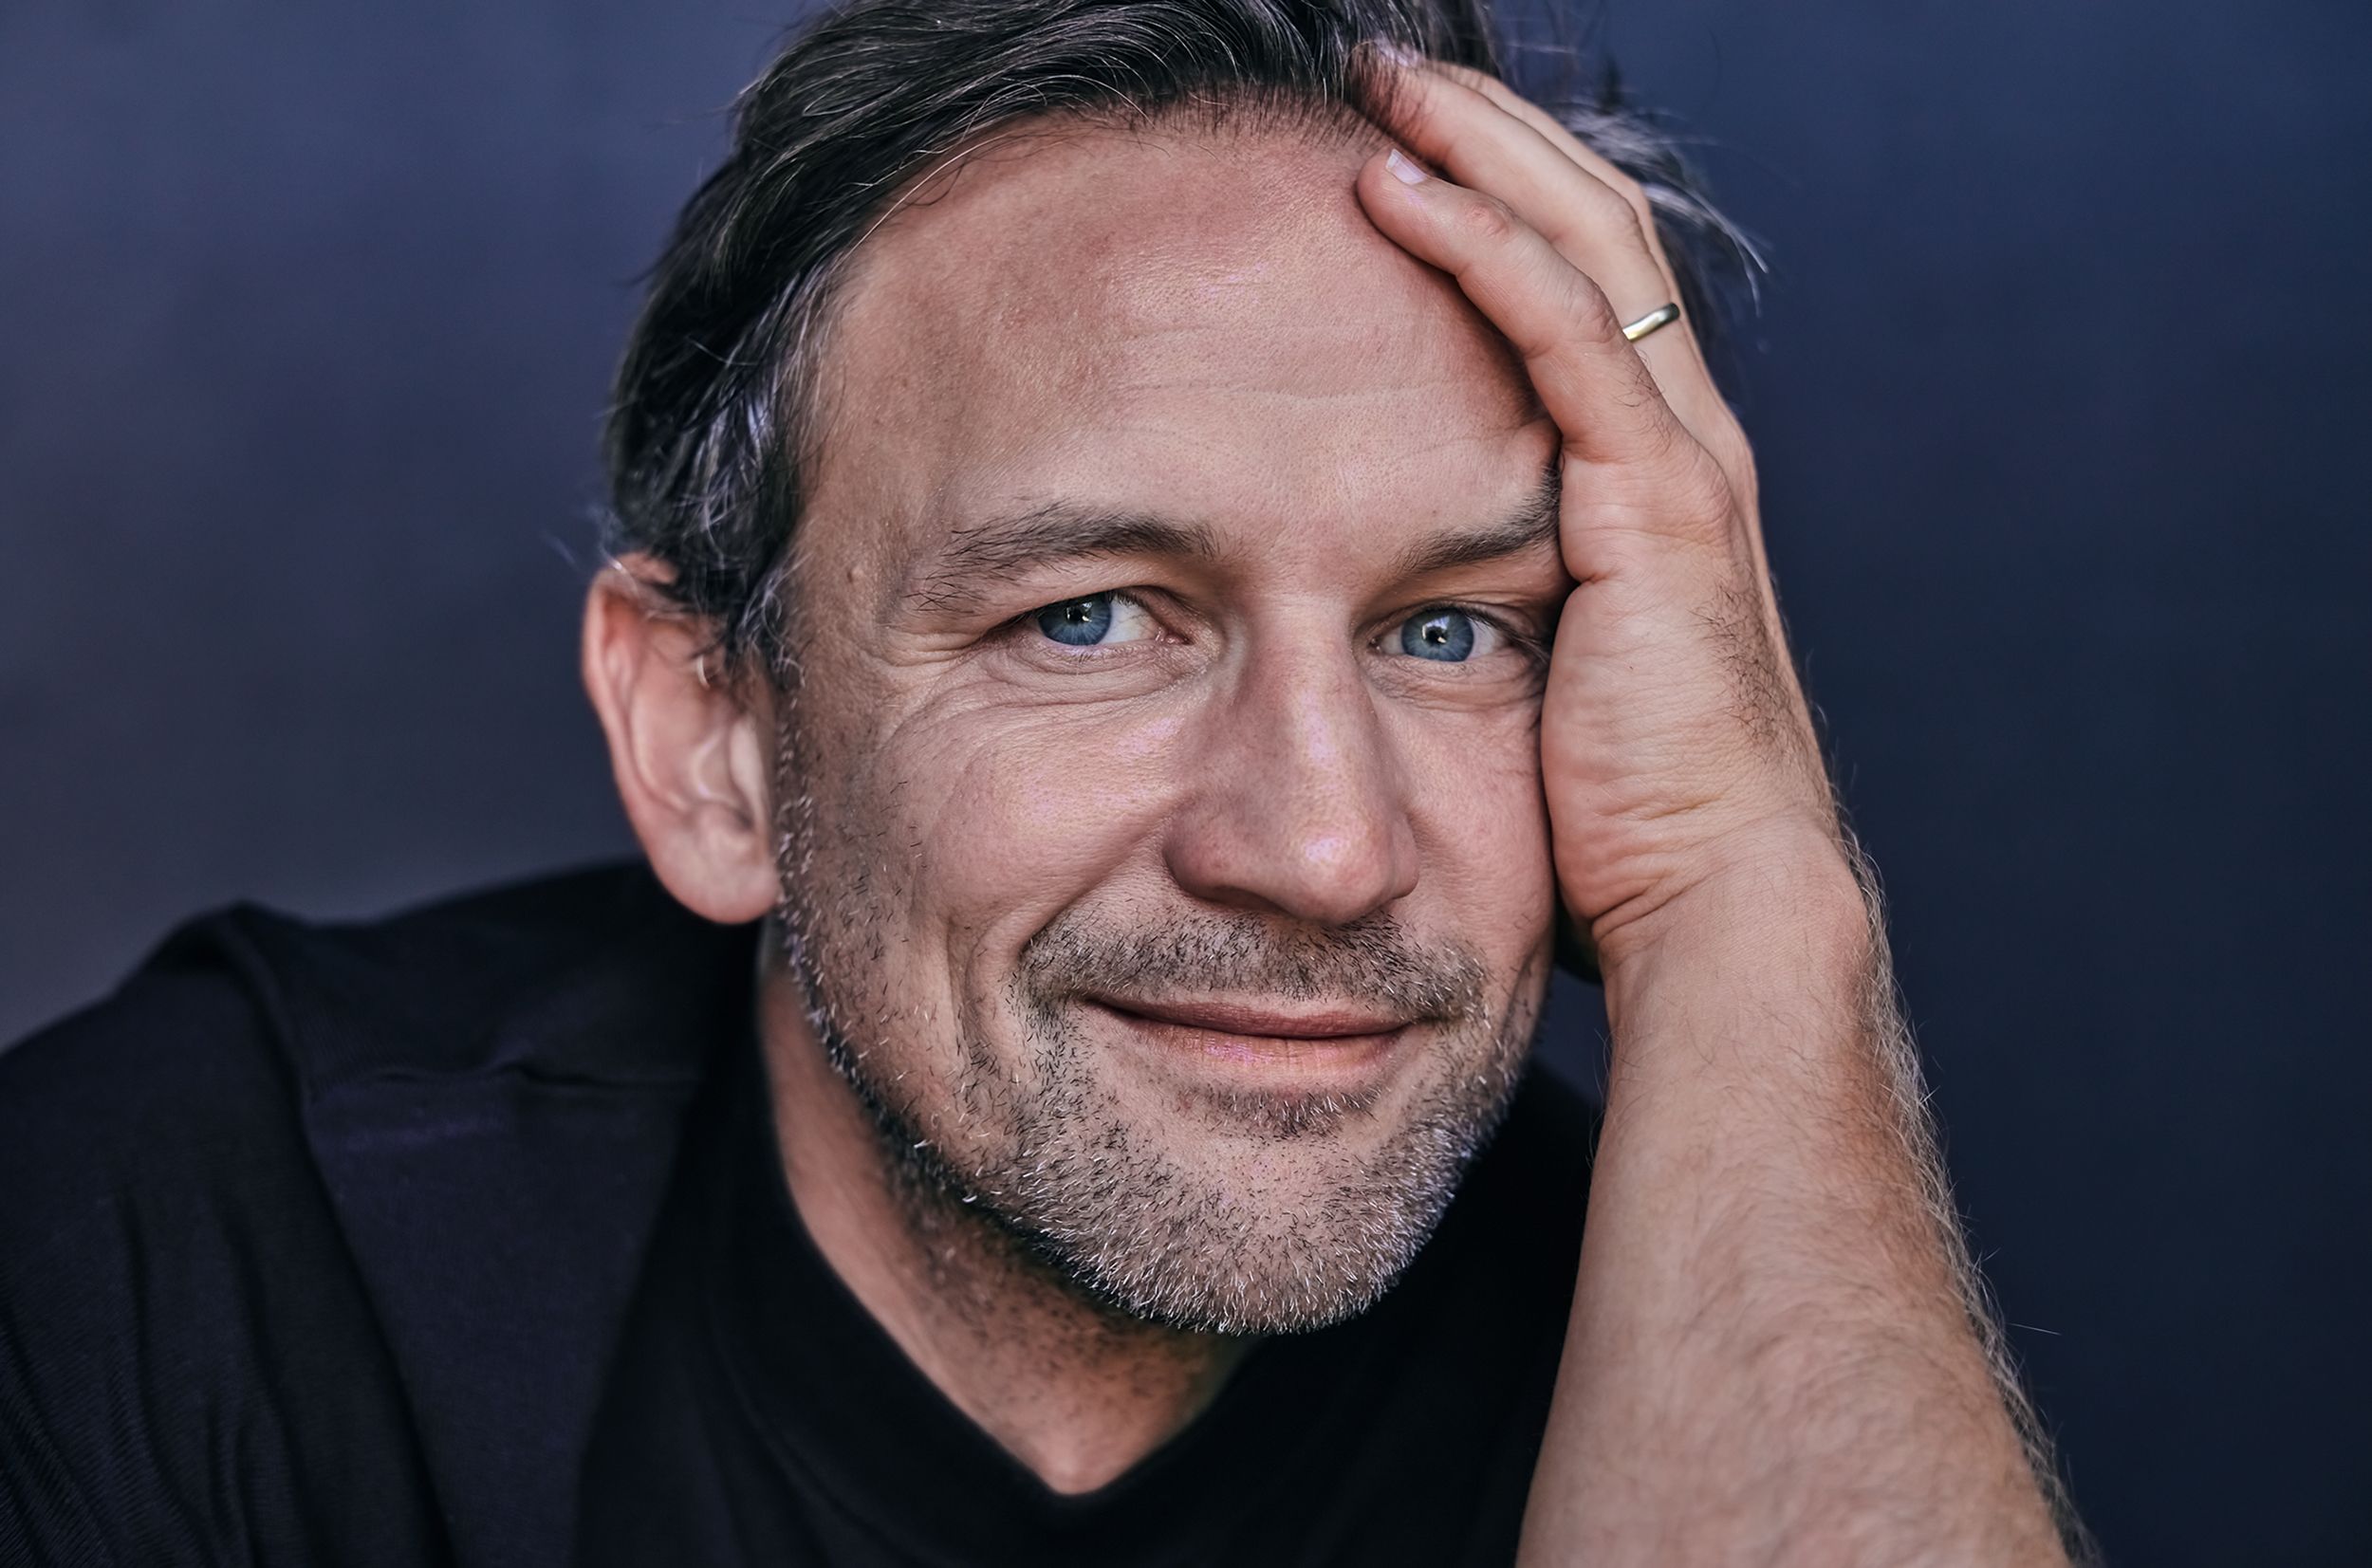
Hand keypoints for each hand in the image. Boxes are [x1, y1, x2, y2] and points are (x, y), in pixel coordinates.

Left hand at [1355, 55, 1855, 977]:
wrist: (1707, 896)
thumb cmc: (1615, 813)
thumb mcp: (1534, 669)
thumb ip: (1483, 595)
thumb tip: (1378, 591)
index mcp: (1651, 473)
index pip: (1585, 283)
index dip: (1503, 193)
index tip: (1398, 142)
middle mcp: (1680, 443)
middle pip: (1594, 228)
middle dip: (1493, 131)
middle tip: (1386, 67)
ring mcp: (1678, 464)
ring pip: (1586, 249)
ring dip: (1482, 149)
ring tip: (1382, 83)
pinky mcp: (1654, 507)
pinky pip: (1565, 338)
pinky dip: (1483, 250)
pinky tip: (1395, 189)